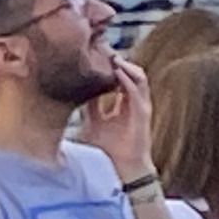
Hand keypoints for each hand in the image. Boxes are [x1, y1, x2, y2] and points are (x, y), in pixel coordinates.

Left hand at [76, 53, 156, 176]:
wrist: (122, 169)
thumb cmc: (109, 150)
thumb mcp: (92, 123)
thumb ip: (89, 108)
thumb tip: (74, 94)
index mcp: (124, 103)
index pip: (120, 78)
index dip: (110, 66)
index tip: (96, 55)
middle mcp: (134, 102)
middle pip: (130, 73)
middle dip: (118, 61)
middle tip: (103, 49)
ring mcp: (141, 105)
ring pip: (138, 77)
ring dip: (125, 66)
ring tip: (111, 56)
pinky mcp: (143, 112)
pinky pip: (138, 90)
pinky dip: (129, 79)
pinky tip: (118, 72)